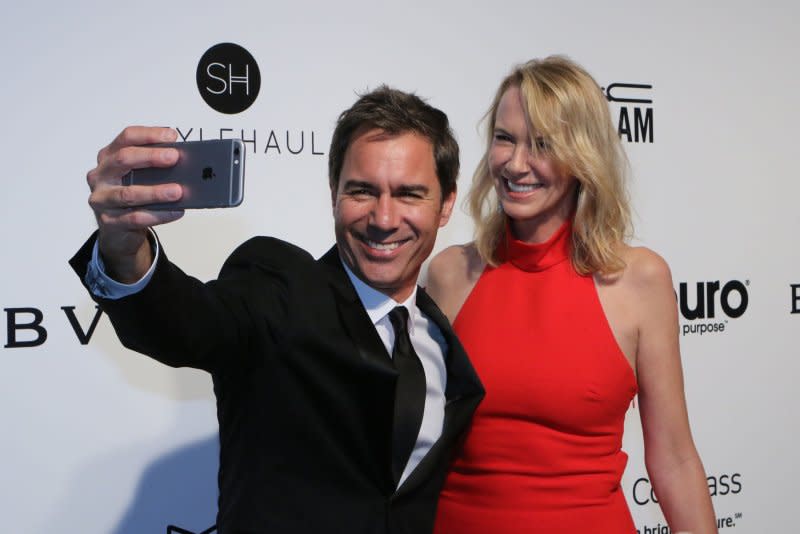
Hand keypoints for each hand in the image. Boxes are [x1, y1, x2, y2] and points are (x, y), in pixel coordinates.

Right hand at [87, 126, 183, 281]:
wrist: (117, 228)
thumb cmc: (132, 193)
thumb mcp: (139, 175)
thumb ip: (155, 166)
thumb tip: (185, 161)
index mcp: (109, 156)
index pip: (126, 138)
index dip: (149, 135)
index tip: (171, 136)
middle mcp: (101, 175)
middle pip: (123, 160)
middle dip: (151, 157)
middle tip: (174, 158)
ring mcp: (102, 199)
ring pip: (128, 194)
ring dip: (155, 192)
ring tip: (178, 191)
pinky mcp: (108, 221)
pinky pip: (135, 217)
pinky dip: (159, 215)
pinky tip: (176, 211)